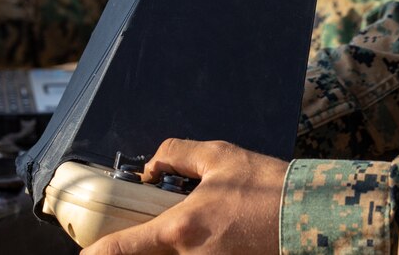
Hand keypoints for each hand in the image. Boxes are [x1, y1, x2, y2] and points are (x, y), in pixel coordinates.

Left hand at [82, 139, 286, 254]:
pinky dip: (190, 249)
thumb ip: (178, 153)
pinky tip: (209, 232)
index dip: (96, 252)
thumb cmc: (269, 188)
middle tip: (142, 223)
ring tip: (194, 220)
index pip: (120, 249)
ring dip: (168, 244)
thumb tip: (153, 165)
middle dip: (137, 244)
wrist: (311, 218)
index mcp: (180, 230)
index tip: (87, 252)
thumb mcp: (220, 157)